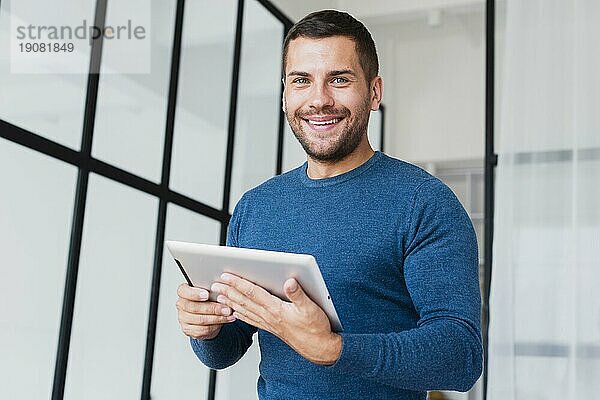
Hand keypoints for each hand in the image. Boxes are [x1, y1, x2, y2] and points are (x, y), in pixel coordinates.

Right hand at [176, 283, 236, 339]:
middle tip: (226, 308)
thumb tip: (223, 288)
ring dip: (217, 318)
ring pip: (200, 320)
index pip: (183, 291)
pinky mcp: (188, 330)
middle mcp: (181, 305)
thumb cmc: (209, 299)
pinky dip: (215, 326)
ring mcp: (183, 318)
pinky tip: (224, 320)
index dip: (195, 293)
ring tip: (228, 314)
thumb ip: (213, 289)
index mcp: (183, 292)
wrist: (208, 315)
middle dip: (212, 308)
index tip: (207, 294)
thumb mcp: (211, 291)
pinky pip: (202, 330)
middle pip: (193, 307)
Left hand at [211, 273, 341, 364]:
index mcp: (276, 309)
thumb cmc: (316, 327)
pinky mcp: (271, 328)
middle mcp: (269, 316)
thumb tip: (289, 281)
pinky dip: (240, 314)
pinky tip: (234, 311)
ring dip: (230, 302)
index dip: (238, 283)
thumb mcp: (311, 308)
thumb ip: (298, 294)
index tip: (226, 276)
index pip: (253, 293)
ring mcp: (269, 323)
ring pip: (245, 310)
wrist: (319, 348)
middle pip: (244, 301)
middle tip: (214, 284)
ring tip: (218, 295)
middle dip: (228, 291)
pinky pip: (251, 320)